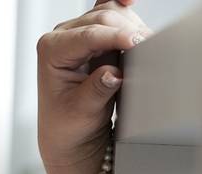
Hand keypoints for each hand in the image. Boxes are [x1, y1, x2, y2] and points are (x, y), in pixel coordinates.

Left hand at [36, 0, 153, 167]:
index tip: (138, 43)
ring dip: (132, 25)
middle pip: (103, 18)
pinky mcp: (96, 36)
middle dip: (128, 31)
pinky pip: (115, 14)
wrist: (70, 133)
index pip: (88, 35)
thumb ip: (96, 91)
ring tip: (146, 48)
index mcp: (51, 51)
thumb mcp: (82, 113)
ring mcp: (79, 33)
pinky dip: (126, 11)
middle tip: (150, 49)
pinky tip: (135, 6)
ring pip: (112, 12)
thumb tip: (114, 73)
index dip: (115, 37)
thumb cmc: (68, 124)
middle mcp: (62, 37)